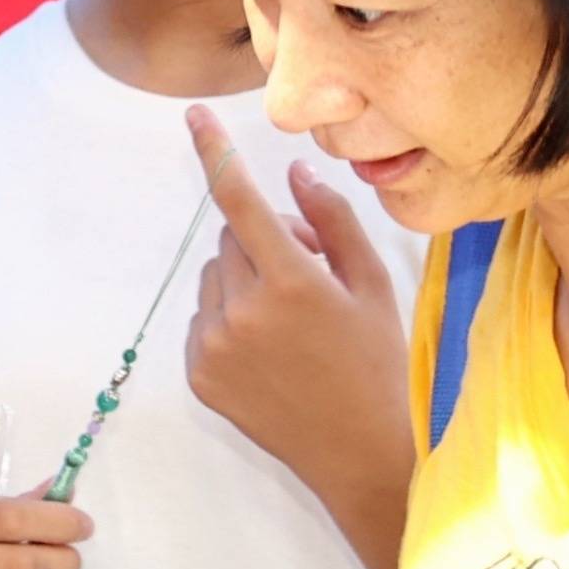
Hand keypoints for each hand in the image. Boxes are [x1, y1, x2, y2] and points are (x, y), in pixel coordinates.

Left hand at [179, 107, 409, 506]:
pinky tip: (269, 352)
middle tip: (306, 274)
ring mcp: (213, 346)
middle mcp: (242, 312)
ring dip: (243, 281)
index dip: (214, 153)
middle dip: (263, 242)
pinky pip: (203, 319)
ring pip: (215, 277)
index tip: (192, 116)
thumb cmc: (376, 361)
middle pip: (232, 239)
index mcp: (290, 282)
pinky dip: (228, 320)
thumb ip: (331, 221)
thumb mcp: (371, 285)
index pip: (239, 202)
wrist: (359, 452)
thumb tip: (296, 174)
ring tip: (290, 321)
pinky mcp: (198, 374)